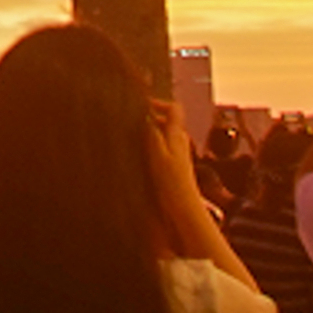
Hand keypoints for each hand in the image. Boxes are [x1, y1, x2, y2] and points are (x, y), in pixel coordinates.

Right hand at [143, 99, 204, 233]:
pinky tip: (138, 155)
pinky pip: (161, 149)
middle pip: (167, 120)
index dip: (158, 103)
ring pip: (163, 135)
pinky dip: (149, 146)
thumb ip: (152, 132)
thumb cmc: (172, 183)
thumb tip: (146, 114)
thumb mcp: (157, 153)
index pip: (174, 108)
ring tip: (131, 136)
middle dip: (149, 117)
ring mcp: (177, 154)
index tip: (141, 105)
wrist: (182, 209)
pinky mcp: (172, 167)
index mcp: (177, 135)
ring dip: (148, 132)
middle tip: (131, 120)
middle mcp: (179, 142)